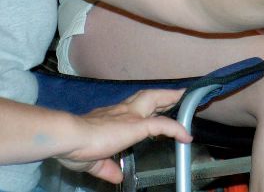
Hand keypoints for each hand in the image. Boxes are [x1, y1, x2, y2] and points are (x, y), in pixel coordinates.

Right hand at [57, 89, 189, 181]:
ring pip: (156, 100)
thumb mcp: (92, 161)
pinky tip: (186, 136)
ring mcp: (130, 116)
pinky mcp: (137, 125)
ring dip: (171, 99)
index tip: (154, 107)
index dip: (144, 107)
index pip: (132, 107)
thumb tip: (116, 176)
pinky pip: (163, 125)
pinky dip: (176, 129)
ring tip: (186, 100)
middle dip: (162, 95)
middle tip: (178, 94)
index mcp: (110, 118)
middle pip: (147, 97)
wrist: (69, 137)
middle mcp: (122, 112)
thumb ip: (106, 168)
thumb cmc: (73, 147)